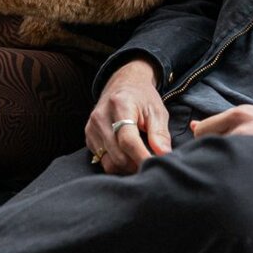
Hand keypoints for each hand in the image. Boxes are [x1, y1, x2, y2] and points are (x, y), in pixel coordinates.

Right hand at [85, 58, 171, 174]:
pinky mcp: (89, 137)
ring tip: (141, 162)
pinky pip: (102, 161)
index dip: (142, 157)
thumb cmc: (143, 98)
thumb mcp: (156, 111)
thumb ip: (160, 133)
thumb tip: (164, 155)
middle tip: (152, 166)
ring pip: (109, 162)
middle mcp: (101, 116)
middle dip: (137, 165)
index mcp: (120, 105)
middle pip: (118, 155)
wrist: (123, 84)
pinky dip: (118, 165)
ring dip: (127, 168)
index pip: (128, 140)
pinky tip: (129, 158)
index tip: (155, 166)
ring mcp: (91, 128)